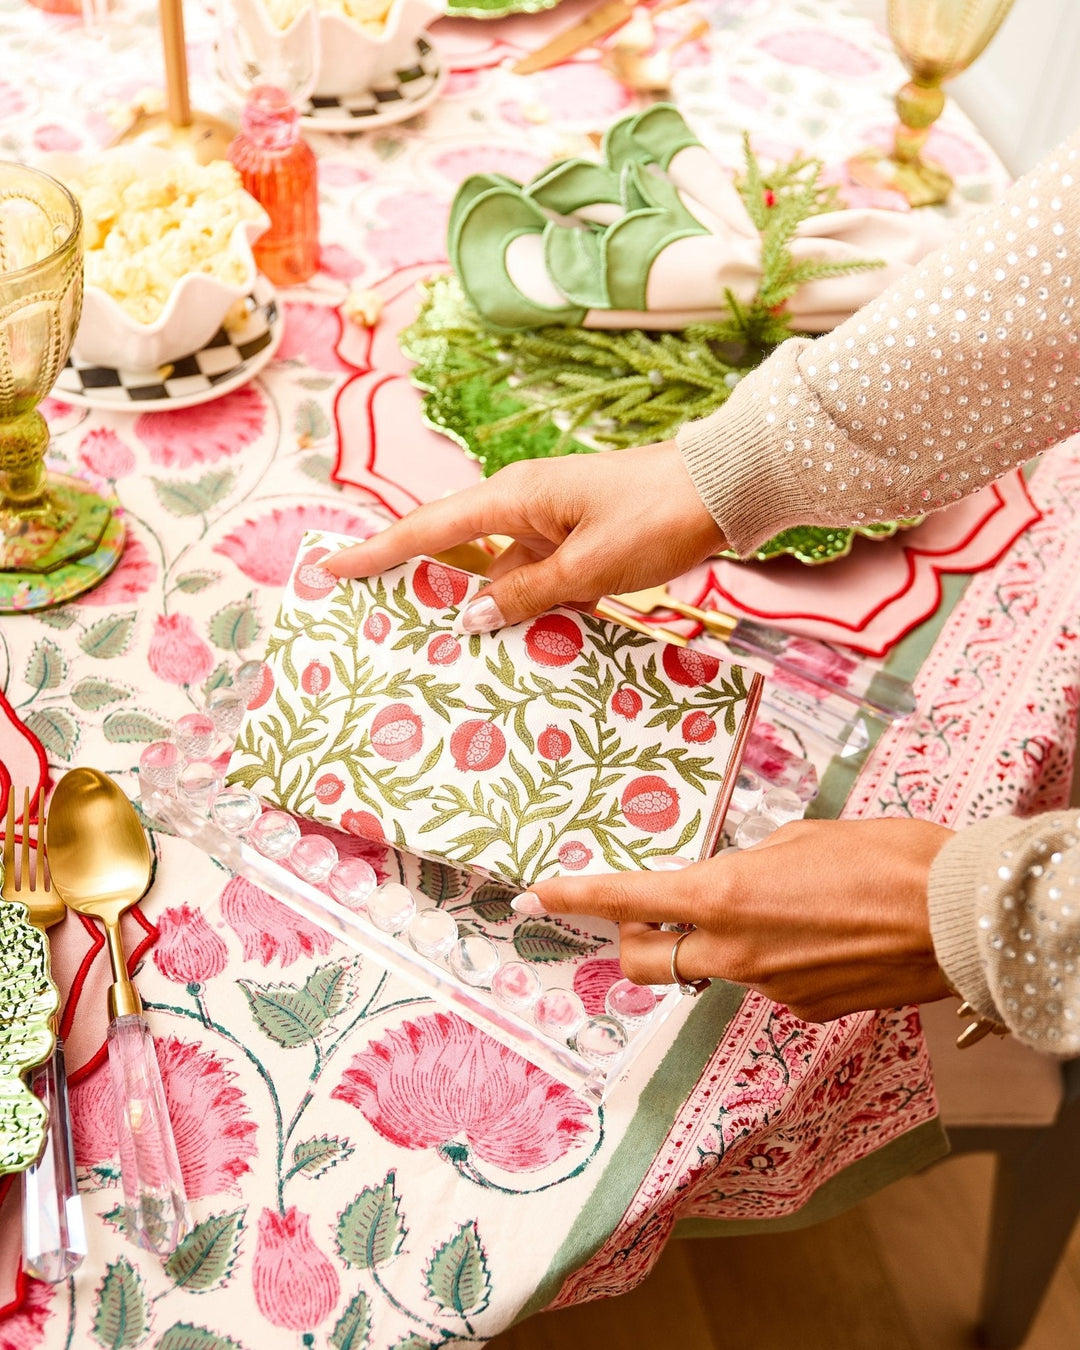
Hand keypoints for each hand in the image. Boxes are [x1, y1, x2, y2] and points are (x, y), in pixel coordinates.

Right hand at [325, 441, 723, 631]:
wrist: (723, 489)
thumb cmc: (655, 518)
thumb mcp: (588, 569)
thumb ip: (526, 596)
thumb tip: (469, 617)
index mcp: (513, 498)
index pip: (427, 527)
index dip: (377, 551)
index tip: (332, 568)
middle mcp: (522, 505)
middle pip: (452, 547)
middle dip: (413, 580)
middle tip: (371, 615)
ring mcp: (550, 523)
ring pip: (496, 571)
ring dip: (476, 605)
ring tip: (438, 648)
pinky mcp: (576, 540)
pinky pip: (532, 577)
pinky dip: (520, 607)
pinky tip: (513, 644)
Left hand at [516, 819, 954, 1021]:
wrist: (958, 914)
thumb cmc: (885, 857)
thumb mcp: (800, 838)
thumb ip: (748, 864)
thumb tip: (731, 878)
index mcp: (723, 895)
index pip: (625, 898)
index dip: (573, 896)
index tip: (534, 895)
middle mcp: (734, 951)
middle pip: (646, 961)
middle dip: (632, 939)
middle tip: (644, 915)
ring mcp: (768, 989)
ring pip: (712, 970)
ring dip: (717, 945)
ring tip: (779, 909)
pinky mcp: (805, 1011)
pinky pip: (765, 984)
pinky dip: (771, 961)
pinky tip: (817, 936)